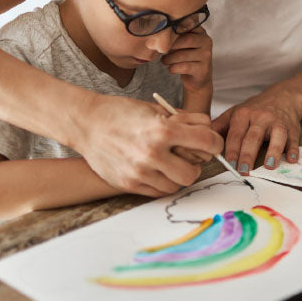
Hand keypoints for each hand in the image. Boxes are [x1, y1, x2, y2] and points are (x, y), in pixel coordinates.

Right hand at [69, 94, 222, 196]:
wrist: (86, 123)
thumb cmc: (122, 113)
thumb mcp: (155, 109)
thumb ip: (184, 120)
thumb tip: (208, 129)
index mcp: (162, 130)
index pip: (206, 142)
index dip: (215, 143)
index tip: (212, 143)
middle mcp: (152, 153)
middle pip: (193, 172)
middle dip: (195, 164)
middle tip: (188, 156)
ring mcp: (139, 172)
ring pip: (176, 185)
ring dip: (178, 175)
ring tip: (170, 162)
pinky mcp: (129, 184)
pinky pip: (158, 191)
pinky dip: (162, 182)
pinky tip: (157, 169)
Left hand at [162, 27, 211, 91]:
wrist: (197, 77)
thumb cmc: (186, 57)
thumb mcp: (182, 43)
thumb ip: (175, 35)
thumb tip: (159, 33)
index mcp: (200, 32)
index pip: (186, 27)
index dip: (172, 33)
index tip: (162, 39)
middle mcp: (206, 42)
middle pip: (186, 40)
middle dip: (170, 46)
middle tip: (161, 51)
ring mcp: (206, 56)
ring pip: (182, 55)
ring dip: (169, 59)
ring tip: (164, 60)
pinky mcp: (203, 69)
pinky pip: (184, 67)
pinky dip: (173, 68)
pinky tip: (171, 68)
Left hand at [211, 88, 301, 174]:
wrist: (283, 97)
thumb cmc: (255, 109)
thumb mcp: (235, 112)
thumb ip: (220, 126)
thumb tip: (203, 139)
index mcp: (243, 114)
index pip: (235, 134)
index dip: (232, 150)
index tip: (229, 164)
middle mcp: (261, 117)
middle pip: (253, 137)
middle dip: (248, 154)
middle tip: (243, 171)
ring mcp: (278, 122)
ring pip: (276, 137)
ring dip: (273, 152)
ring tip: (269, 166)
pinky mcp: (292, 128)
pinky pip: (293, 139)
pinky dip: (293, 150)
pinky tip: (291, 159)